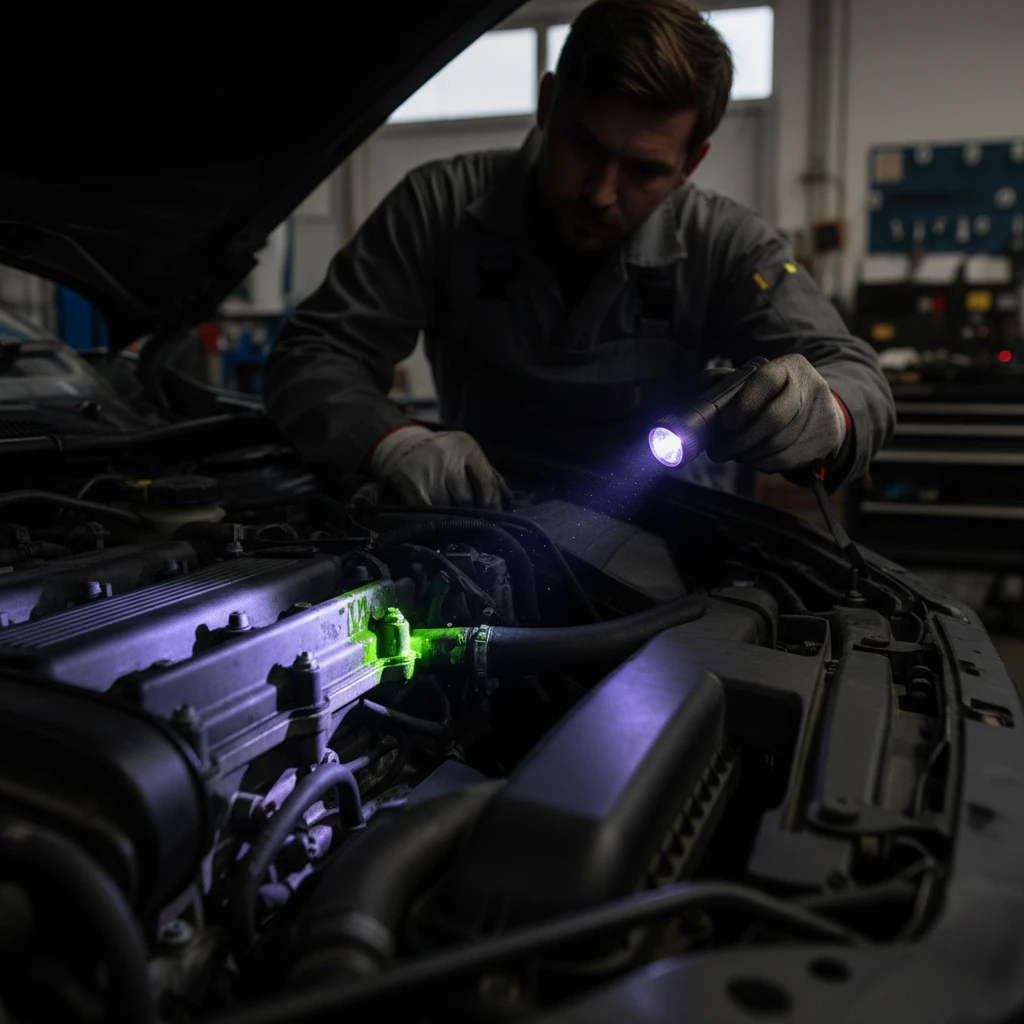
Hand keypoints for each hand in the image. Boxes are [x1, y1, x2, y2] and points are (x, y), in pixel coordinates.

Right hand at [371, 426, 509, 508]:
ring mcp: (427, 470)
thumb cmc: (443, 454)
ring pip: (446, 507)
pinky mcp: (409, 483)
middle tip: (471, 522)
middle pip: (466, 499)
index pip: (487, 483)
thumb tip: (508, 501)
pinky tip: (436, 521)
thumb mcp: (468, 455)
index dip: (492, 506)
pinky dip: (432, 518)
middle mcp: (447, 456)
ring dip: (450, 517)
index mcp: (467, 448)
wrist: (401, 445)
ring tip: (452, 520)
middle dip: (470, 513)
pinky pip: (426, 510)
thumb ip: (489, 475)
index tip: (493, 519)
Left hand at [706, 354, 846, 472]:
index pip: (765, 381)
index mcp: (790, 367)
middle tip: (718, 451)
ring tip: (734, 453)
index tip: (724, 424)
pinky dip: (762, 463)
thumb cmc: (776, 395)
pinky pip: (785, 460)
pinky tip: (754, 458)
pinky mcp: (825, 442)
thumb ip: (727, 381)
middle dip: (739, 440)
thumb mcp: (756, 380)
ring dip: (748, 454)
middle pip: (772, 420)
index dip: (742, 405)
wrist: (822, 412)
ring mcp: (820, 416)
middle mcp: (810, 388)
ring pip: (776, 444)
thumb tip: (703, 385)